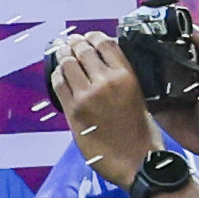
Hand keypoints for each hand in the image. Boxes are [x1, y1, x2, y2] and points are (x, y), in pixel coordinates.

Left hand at [47, 32, 164, 176]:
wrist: (137, 161)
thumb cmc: (142, 132)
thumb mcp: (140, 96)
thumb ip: (122, 78)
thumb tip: (104, 63)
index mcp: (127, 76)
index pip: (105, 44)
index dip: (93, 37)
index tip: (88, 36)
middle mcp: (106, 82)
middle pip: (83, 50)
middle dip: (75, 44)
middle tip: (71, 43)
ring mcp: (87, 96)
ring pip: (67, 63)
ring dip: (63, 56)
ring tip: (62, 54)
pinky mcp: (73, 111)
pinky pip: (58, 84)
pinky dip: (57, 75)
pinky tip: (59, 75)